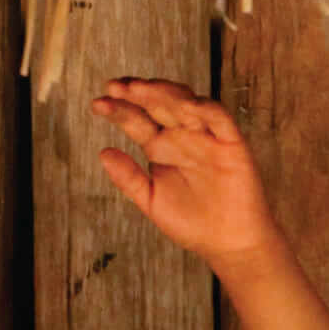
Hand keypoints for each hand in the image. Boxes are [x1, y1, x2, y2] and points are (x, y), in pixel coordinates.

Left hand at [90, 77, 287, 271]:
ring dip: (163, 92)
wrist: (228, 243)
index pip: (137, 120)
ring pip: (185, 103)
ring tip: (139, 89)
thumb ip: (128, 178)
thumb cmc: (192, 223)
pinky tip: (185, 104)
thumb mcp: (151, 201)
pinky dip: (204, 108)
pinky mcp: (231, 142)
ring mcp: (206, 136)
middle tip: (114, 86)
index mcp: (161, 147)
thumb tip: (103, 152)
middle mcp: (181, 136)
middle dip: (136, 93)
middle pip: (158, 104)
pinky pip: (218, 118)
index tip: (98, 105)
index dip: (118, 110)